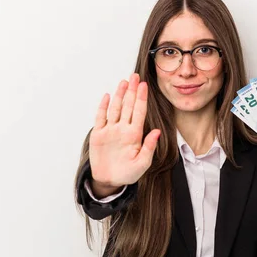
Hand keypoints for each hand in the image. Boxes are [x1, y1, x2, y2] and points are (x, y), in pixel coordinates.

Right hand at [89, 73, 159, 195]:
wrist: (109, 180)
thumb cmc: (127, 173)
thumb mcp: (142, 163)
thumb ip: (149, 147)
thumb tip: (157, 132)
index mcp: (135, 135)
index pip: (139, 112)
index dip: (142, 99)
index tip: (144, 86)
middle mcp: (123, 129)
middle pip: (128, 106)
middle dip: (132, 91)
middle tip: (135, 76)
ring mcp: (111, 130)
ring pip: (115, 108)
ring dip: (119, 95)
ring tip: (124, 82)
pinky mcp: (99, 134)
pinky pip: (101, 117)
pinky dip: (103, 107)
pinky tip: (107, 96)